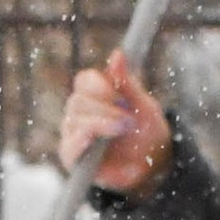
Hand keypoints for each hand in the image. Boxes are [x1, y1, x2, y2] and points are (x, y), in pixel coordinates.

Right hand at [58, 49, 173, 195]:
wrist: (151, 167)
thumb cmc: (145, 133)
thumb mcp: (142, 105)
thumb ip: (127, 82)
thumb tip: (117, 53)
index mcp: (94, 96)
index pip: (84, 81)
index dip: (98, 84)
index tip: (117, 94)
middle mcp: (79, 113)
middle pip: (79, 100)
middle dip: (105, 108)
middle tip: (129, 119)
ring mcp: (73, 135)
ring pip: (75, 120)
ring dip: (100, 123)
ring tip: (124, 129)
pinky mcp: (72, 158)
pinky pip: (69, 145)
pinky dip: (79, 140)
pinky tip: (91, 138)